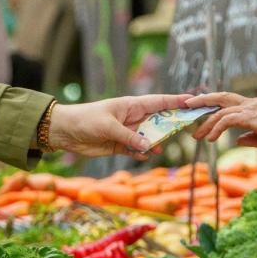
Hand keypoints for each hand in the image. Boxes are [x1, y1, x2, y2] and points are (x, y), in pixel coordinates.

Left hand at [47, 94, 190, 158]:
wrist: (64, 131)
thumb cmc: (85, 120)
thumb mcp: (108, 127)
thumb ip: (129, 137)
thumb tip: (149, 147)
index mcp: (131, 106)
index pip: (158, 102)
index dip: (175, 101)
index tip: (192, 101)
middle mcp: (132, 118)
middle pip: (158, 121)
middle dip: (170, 125)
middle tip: (185, 129)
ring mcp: (127, 132)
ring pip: (149, 138)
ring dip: (155, 143)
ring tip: (158, 148)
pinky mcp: (120, 146)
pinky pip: (137, 150)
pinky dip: (141, 154)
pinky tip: (144, 156)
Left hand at [187, 93, 256, 148]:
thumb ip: (253, 138)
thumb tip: (238, 140)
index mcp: (256, 107)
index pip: (231, 103)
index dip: (215, 106)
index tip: (203, 113)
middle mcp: (251, 104)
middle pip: (221, 97)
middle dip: (202, 101)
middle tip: (187, 107)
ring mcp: (250, 108)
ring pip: (220, 111)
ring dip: (205, 123)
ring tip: (196, 135)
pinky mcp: (251, 116)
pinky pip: (226, 120)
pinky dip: (215, 128)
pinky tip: (210, 139)